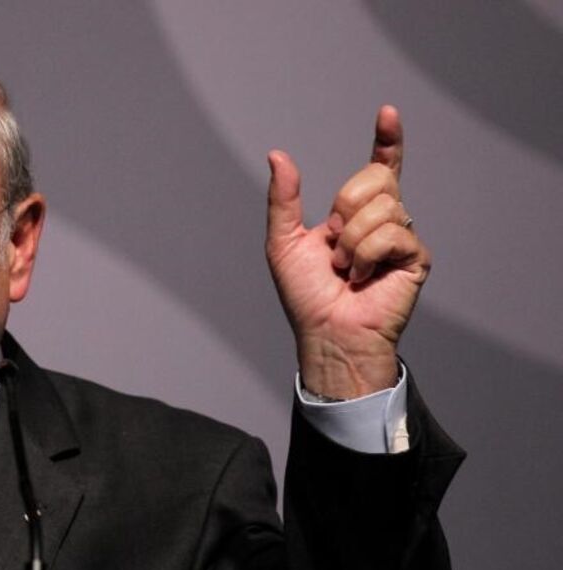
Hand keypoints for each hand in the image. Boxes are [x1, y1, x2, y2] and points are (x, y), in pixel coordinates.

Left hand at [266, 105, 430, 398]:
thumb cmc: (306, 295)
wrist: (326, 331)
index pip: (379, 168)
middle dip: (345, 206)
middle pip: (375, 178)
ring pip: (382, 206)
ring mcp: (401, 238)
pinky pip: (392, 233)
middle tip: (334, 244)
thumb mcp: (283, 241)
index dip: (387, 140)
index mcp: (355, 213)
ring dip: (351, 240)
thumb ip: (283, 198)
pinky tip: (362, 277)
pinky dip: (366, 255)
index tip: (387, 113)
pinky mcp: (415, 257)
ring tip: (346, 269)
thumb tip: (277, 155)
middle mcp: (383, 220)